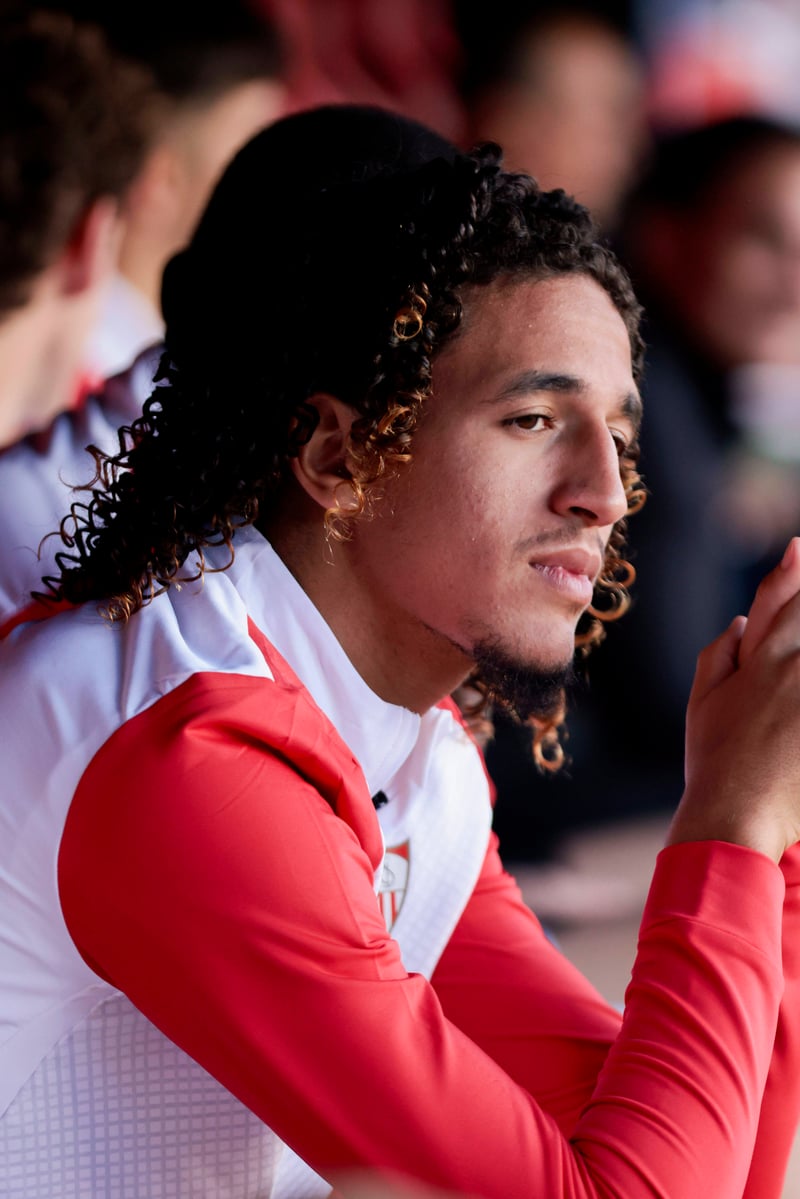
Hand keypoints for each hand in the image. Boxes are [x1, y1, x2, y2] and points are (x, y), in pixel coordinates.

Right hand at [668, 538, 799, 860]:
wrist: (735, 815)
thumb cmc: (713, 761)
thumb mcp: (702, 701)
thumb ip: (719, 654)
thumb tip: (741, 622)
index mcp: (760, 658)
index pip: (786, 601)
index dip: (794, 573)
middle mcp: (793, 667)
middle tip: (797, 593)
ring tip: (792, 667)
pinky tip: (798, 693)